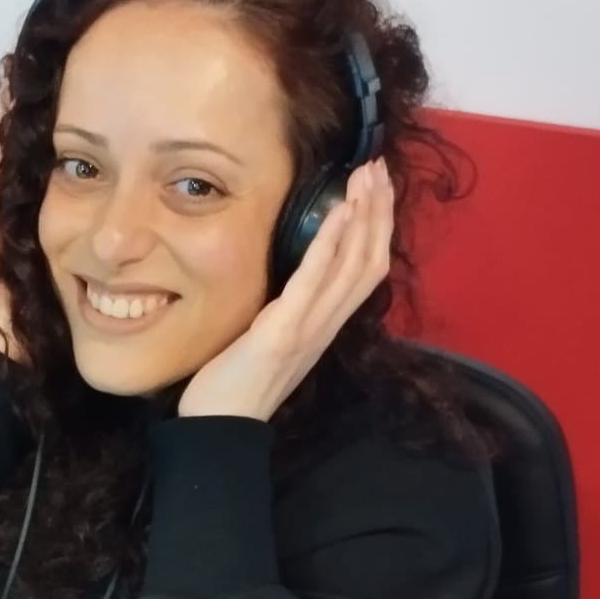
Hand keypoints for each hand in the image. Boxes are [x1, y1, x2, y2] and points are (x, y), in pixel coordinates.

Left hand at [179, 159, 395, 420]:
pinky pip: (314, 282)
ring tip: (369, 177)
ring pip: (353, 265)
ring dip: (364, 216)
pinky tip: (340, 211)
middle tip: (380, 167)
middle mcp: (326, 325)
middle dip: (379, 211)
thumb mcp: (271, 341)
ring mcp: (309, 329)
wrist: (219, 430)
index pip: (365, 270)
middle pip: (370, 260)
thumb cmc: (235, 387)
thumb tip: (291, 279)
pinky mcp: (285, 332)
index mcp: (324, 326)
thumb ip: (288, 311)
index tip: (377, 188)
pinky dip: (330, 244)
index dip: (376, 227)